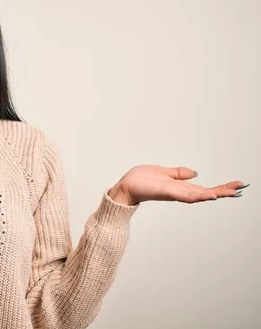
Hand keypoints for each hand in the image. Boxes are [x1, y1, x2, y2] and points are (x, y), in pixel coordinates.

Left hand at [108, 165, 247, 205]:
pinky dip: (199, 195)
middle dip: (224, 191)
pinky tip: (211, 195)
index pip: (204, 188)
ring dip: (217, 193)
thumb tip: (194, 173)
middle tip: (242, 188)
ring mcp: (175, 194)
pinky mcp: (168, 193)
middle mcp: (180, 192)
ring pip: (200, 195)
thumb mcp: (163, 172)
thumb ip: (178, 173)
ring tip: (233, 192)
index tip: (236, 184)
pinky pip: (186, 195)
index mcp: (180, 187)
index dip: (220, 187)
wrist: (125, 186)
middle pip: (207, 193)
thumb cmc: (140, 180)